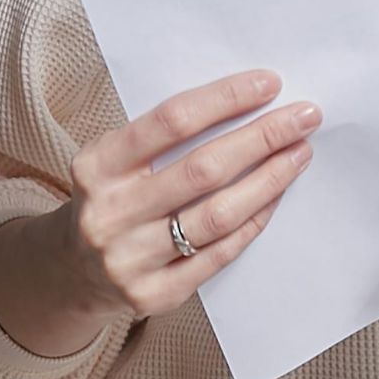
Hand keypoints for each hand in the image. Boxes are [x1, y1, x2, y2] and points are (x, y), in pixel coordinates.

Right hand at [55, 69, 319, 318]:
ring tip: (300, 154)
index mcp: (97, 165)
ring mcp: (130, 259)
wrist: (73, 270)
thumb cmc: (113, 196)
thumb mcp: (116, 159)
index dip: (226, 99)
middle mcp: (110, 213)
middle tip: (306, 117)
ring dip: (269, 181)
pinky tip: (276, 197)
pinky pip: (220, 254)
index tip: (271, 83)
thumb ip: (165, 136)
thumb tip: (249, 103)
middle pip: (204, 169)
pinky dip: (254, 221)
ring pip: (218, 215)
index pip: (172, 120)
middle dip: (264, 138)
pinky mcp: (154, 295)